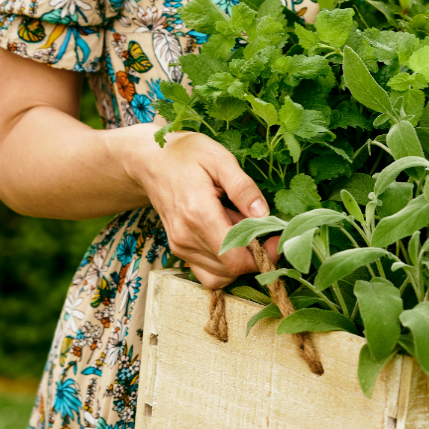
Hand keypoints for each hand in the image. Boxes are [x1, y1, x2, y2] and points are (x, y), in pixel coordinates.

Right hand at [127, 126, 278, 288]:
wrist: (150, 161)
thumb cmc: (187, 154)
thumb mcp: (220, 159)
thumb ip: (244, 188)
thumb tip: (264, 215)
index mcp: (198, 214)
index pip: (236, 257)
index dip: (263, 255)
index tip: (278, 238)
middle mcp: (186, 237)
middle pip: (231, 268)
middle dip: (256, 255)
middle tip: (264, 229)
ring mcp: (180, 246)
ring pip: (221, 274)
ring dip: (241, 258)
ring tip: (241, 226)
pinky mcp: (179, 250)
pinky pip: (209, 272)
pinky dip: (226, 263)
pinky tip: (229, 237)